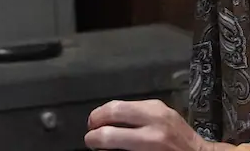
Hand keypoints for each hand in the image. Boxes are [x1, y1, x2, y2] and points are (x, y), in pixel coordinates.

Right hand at [85, 100, 223, 150]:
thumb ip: (124, 150)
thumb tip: (104, 146)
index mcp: (150, 140)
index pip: (111, 135)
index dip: (94, 139)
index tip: (89, 142)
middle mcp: (154, 120)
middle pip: (113, 110)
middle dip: (96, 119)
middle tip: (91, 129)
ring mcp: (158, 108)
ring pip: (122, 103)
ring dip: (106, 112)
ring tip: (99, 122)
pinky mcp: (160, 104)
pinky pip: (133, 104)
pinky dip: (121, 111)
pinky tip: (117, 119)